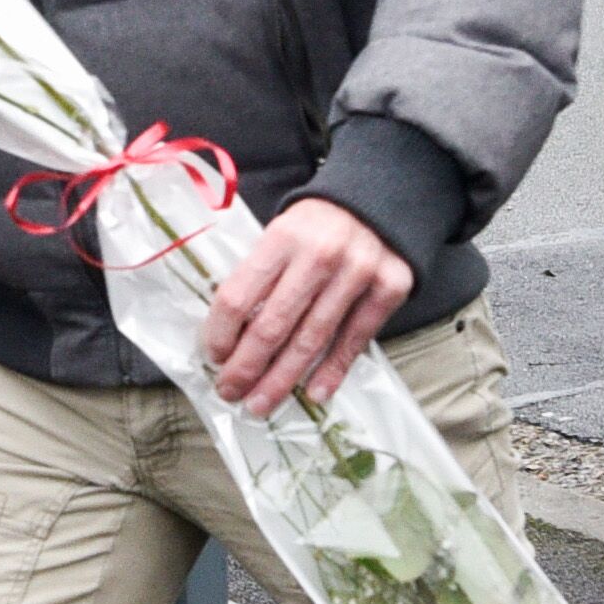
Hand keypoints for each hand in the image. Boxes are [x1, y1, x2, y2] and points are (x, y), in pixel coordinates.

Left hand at [200, 196, 413, 415]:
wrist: (379, 200)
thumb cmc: (316, 227)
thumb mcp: (280, 233)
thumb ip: (259, 275)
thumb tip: (228, 337)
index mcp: (282, 236)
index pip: (239, 295)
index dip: (220, 334)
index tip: (213, 357)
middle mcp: (320, 254)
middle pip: (273, 325)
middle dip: (246, 367)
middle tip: (230, 391)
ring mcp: (358, 272)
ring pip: (312, 339)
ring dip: (283, 379)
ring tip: (261, 403)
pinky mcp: (390, 288)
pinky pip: (354, 340)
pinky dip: (333, 370)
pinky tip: (314, 393)